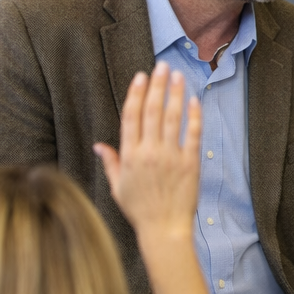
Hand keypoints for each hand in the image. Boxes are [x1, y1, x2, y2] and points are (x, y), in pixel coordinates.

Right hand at [94, 63, 201, 242]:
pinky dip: (194, 116)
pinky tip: (194, 100)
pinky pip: (193, 135)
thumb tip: (98, 145)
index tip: (141, 76)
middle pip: (153, 112)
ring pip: (173, 118)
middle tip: (162, 65)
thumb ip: (111, 162)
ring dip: (175, 94)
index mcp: (129, 156)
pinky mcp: (190, 163)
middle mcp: (149, 152)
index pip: (132, 117)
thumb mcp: (117, 186)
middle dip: (157, 86)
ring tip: (178, 75)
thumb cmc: (139, 209)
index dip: (137, 94)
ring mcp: (170, 157)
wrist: (163, 228)